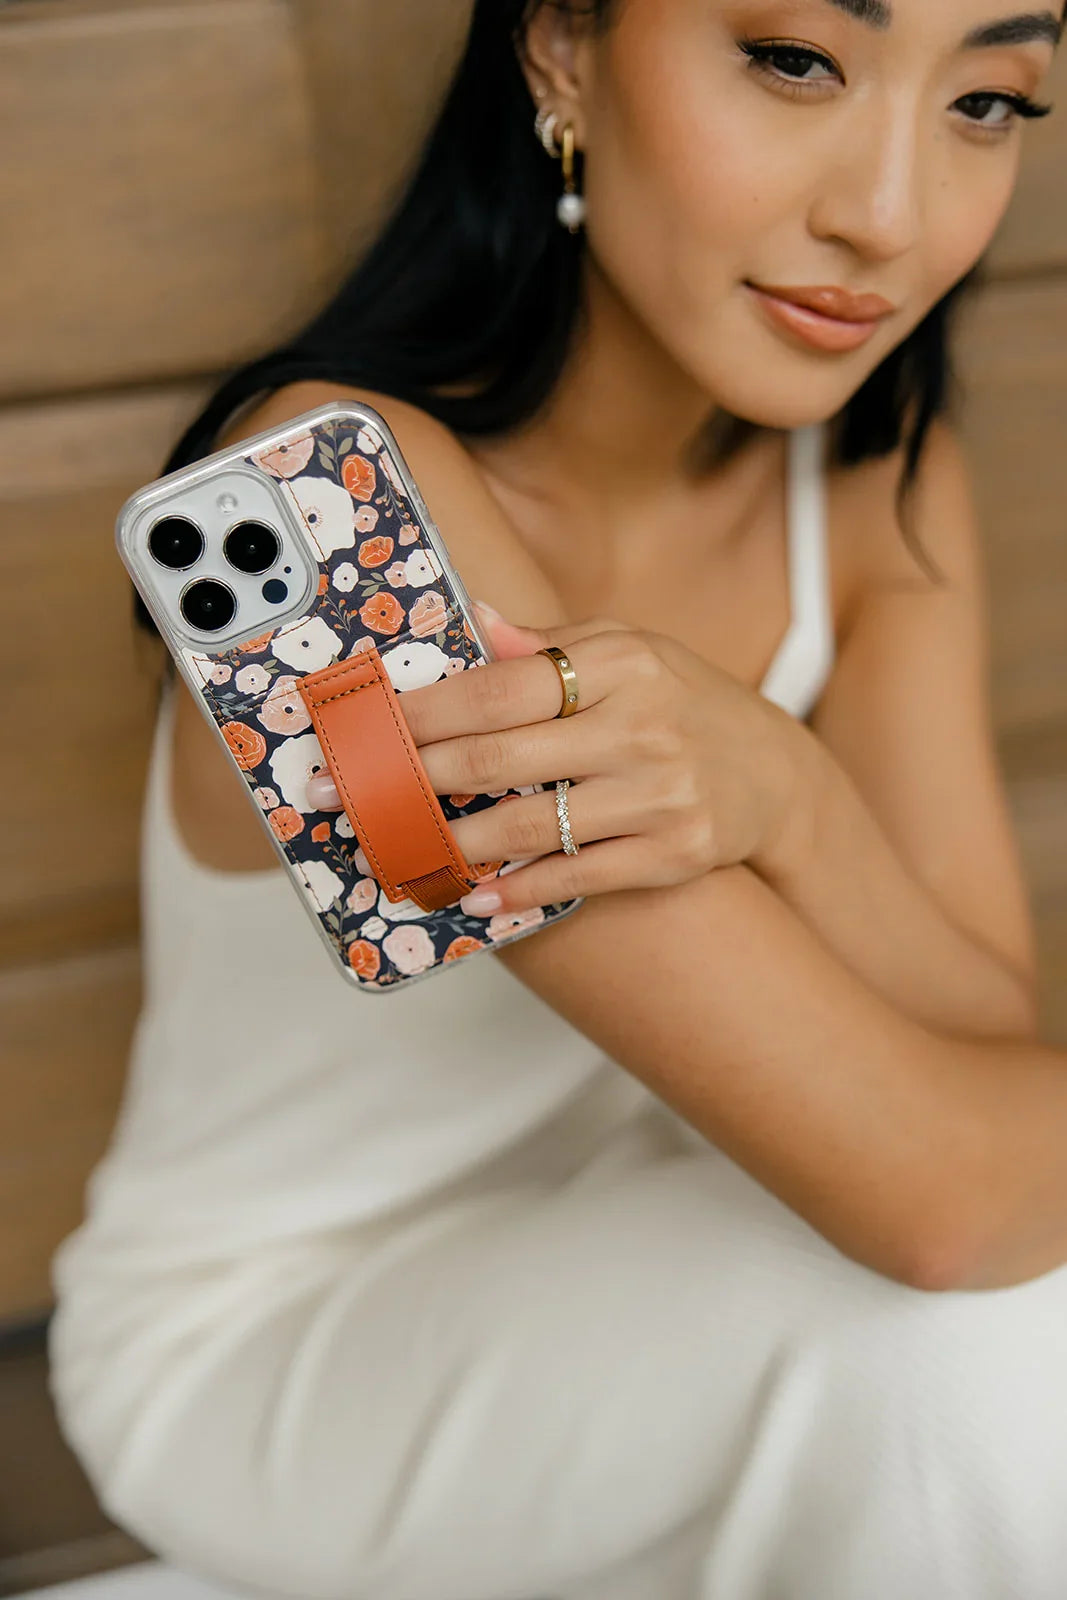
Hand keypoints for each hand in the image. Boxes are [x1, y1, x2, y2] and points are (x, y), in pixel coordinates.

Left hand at [306, 603, 812, 914]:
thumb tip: (472, 621)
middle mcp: (641, 725)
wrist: (775, 771)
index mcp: (620, 663)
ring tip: (397, 847)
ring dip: (453, 842)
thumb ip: (548, 644)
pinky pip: (580, 875)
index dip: (418, 714)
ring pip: (532, 825)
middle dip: (410, 780)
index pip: (496, 689)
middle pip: (499, 759)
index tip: (360, 730)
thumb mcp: (628, 648)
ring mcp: (661, 793)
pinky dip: (520, 888)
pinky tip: (476, 892)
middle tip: (343, 798)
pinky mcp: (677, 852)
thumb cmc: (682, 699)